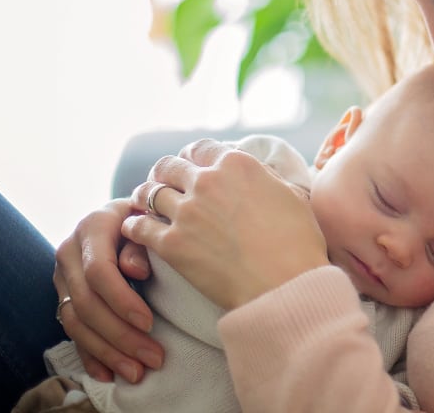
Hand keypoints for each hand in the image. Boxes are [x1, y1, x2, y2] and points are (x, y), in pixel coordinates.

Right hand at [54, 199, 163, 382]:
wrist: (123, 212)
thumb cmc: (144, 216)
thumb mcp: (148, 217)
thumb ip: (142, 240)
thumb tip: (135, 271)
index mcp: (92, 227)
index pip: (99, 272)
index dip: (122, 301)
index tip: (149, 323)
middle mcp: (69, 253)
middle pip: (86, 303)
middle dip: (120, 336)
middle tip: (153, 357)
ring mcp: (62, 277)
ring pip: (76, 323)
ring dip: (107, 352)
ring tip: (137, 372)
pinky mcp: (64, 296)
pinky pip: (71, 331)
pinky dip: (89, 355)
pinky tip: (107, 374)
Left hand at [122, 139, 328, 310]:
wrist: (285, 285)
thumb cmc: (298, 244)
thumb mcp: (293, 196)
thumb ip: (268, 179)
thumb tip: (260, 174)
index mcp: (238, 165)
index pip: (201, 148)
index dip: (192, 156)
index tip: (189, 165)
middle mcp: (208, 181)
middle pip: (169, 166)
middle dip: (164, 173)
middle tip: (163, 183)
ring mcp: (187, 212)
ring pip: (148, 192)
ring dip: (145, 197)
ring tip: (144, 204)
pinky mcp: (172, 244)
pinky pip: (139, 226)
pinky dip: (135, 225)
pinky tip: (136, 228)